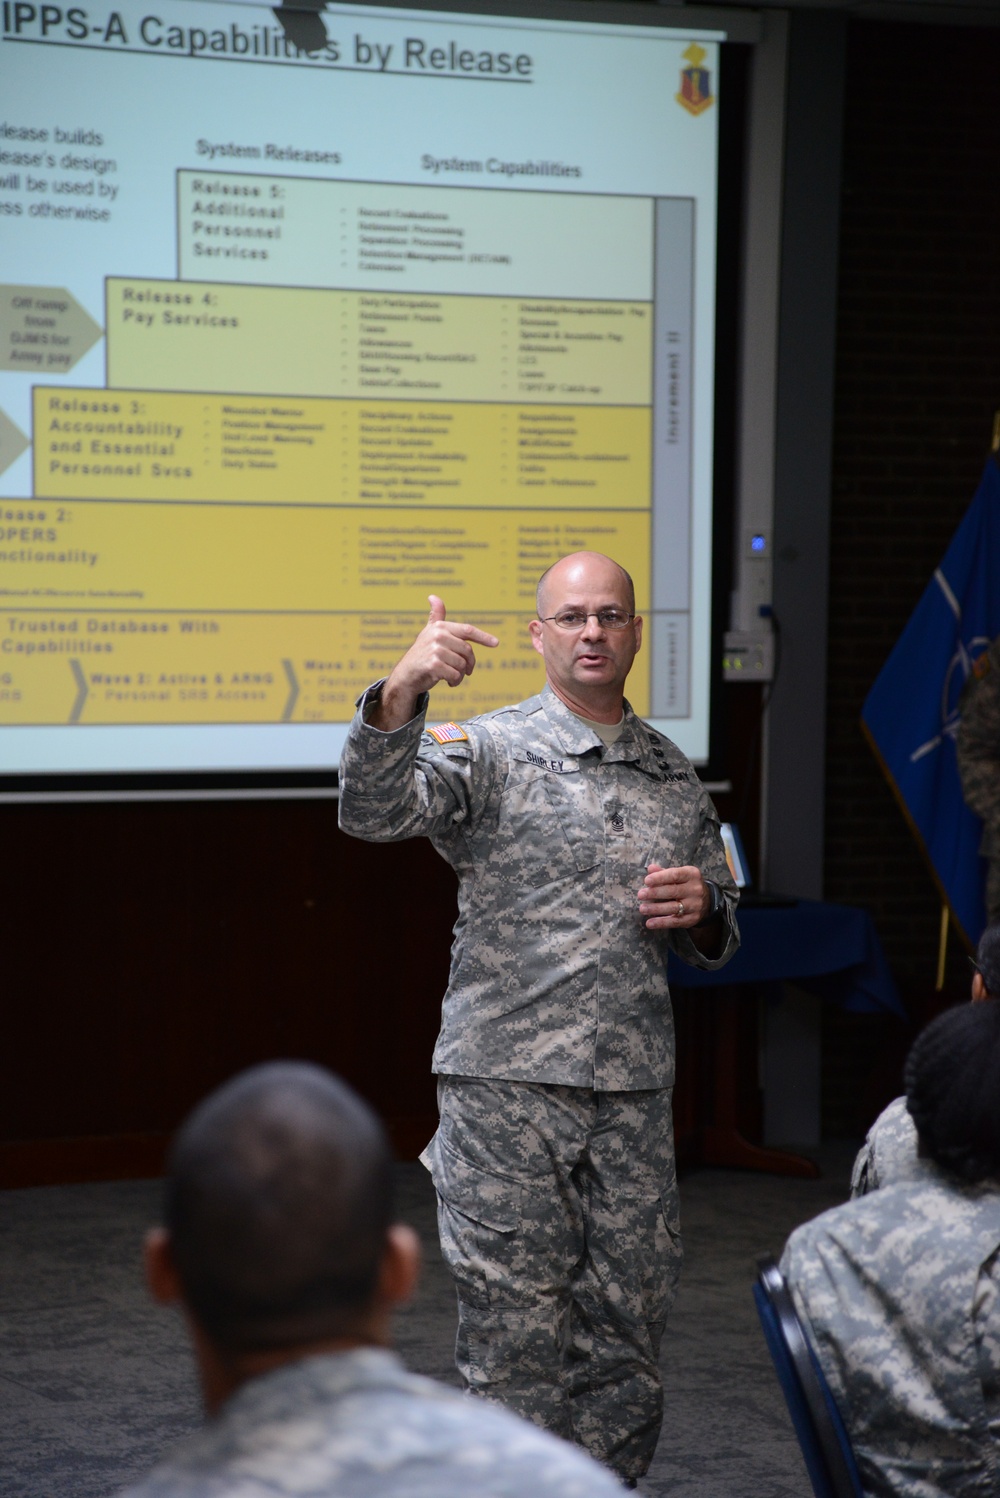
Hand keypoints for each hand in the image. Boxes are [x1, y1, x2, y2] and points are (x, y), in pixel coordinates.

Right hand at [370, 596, 498, 729]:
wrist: (406, 675)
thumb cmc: (421, 654)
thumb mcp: (429, 633)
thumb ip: (435, 616)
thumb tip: (433, 596)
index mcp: (440, 627)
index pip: (467, 630)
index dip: (483, 637)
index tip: (496, 643)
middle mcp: (438, 636)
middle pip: (468, 650)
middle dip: (469, 664)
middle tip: (465, 671)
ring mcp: (435, 650)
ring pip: (462, 664)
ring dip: (461, 675)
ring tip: (453, 677)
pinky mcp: (434, 665)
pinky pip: (456, 674)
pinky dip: (455, 681)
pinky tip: (449, 682)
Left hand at [637, 863, 708, 929]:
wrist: (707, 901)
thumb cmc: (686, 884)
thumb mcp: (680, 875)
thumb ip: (664, 872)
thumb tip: (650, 869)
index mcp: (692, 875)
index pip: (675, 875)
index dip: (660, 878)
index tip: (646, 881)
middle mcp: (695, 890)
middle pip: (673, 891)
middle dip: (655, 893)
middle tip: (640, 895)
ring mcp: (695, 905)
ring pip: (673, 907)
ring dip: (656, 909)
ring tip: (642, 908)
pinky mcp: (692, 919)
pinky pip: (675, 922)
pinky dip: (661, 923)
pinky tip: (649, 923)